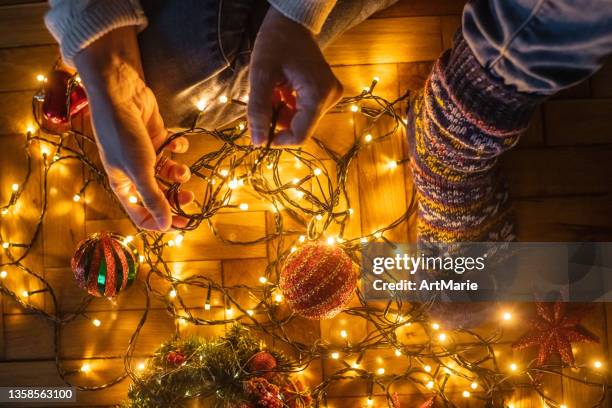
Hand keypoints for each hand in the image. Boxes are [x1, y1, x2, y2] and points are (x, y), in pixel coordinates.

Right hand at [74, 27, 192, 230]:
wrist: (121, 94)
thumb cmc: (124, 135)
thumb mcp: (140, 171)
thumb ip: (153, 198)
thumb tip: (166, 225)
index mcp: (123, 185)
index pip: (141, 213)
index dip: (160, 221)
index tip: (181, 225)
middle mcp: (133, 172)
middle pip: (157, 195)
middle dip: (174, 198)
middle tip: (189, 199)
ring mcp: (145, 154)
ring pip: (167, 173)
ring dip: (178, 174)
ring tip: (182, 171)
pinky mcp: (156, 137)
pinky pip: (172, 149)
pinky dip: (178, 148)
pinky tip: (177, 143)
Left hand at [248, 8, 342, 145]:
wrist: (291, 23)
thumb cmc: (276, 43)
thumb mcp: (261, 75)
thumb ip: (258, 109)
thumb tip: (257, 142)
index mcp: (318, 95)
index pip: (300, 135)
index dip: (278, 140)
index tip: (258, 133)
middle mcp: (330, 98)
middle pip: (300, 127)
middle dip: (278, 121)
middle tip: (263, 101)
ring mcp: (330, 96)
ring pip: (301, 121)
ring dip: (281, 113)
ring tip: (272, 91)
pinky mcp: (326, 93)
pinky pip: (304, 111)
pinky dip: (287, 107)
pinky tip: (280, 90)